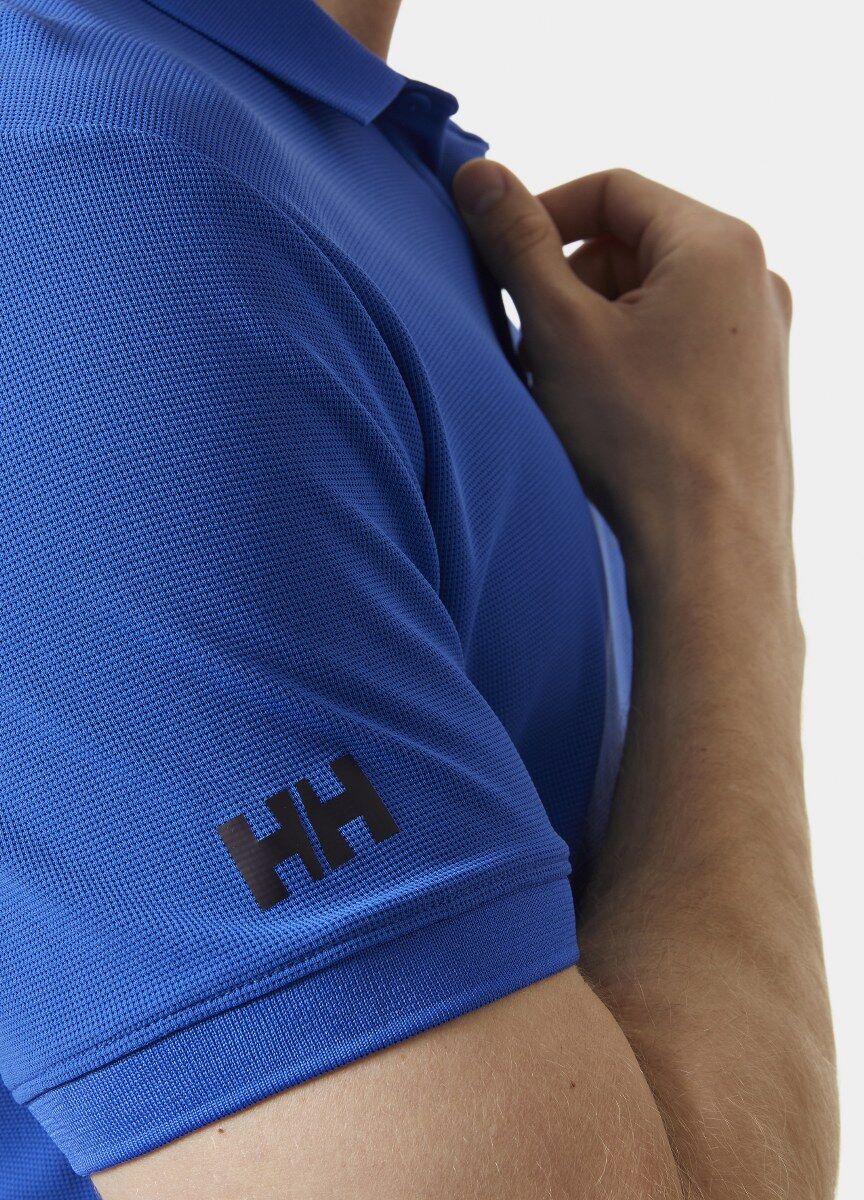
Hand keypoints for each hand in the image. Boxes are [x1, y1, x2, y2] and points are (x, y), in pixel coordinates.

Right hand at [452, 161, 794, 575]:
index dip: (543, 215)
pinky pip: (679, 340)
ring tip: (563, 386)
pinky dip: (630, 357)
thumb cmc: (639, 440)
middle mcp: (753, 278)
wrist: (710, 550)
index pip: (611, 189)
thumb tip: (476, 174)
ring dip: (595, 325)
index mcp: (716, 243)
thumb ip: (515, 243)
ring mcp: (761, 334)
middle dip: (569, 282)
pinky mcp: (754, 383)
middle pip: (634, 244)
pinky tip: (603, 411)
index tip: (499, 260)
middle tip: (530, 341)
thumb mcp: (559, 330)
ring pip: (654, 297)